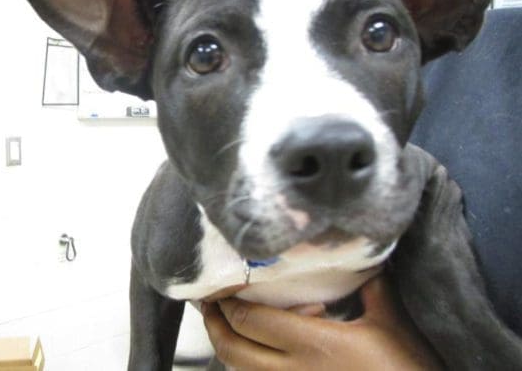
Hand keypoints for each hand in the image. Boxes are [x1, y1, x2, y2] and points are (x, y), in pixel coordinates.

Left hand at [202, 276, 443, 369]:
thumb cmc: (409, 369)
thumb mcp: (392, 322)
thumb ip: (371, 287)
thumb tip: (363, 257)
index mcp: (314, 344)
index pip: (252, 319)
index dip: (228, 301)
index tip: (219, 285)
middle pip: (233, 349)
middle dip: (215, 324)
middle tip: (209, 304)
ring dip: (228, 347)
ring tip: (226, 325)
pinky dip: (249, 368)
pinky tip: (257, 354)